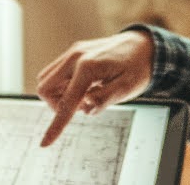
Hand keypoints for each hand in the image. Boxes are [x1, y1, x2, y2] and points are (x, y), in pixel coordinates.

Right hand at [35, 31, 153, 146]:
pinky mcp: (73, 53)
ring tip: (87, 96)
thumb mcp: (127, 88)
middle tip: (84, 106)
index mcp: (88, 67)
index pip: (66, 102)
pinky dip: (63, 86)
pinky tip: (84, 87)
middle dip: (57, 105)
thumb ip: (105, 98)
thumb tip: (86, 106)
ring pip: (46, 80)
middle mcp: (75, 56)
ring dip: (60, 95)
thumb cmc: (137, 68)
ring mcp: (72, 52)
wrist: (143, 45)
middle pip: (45, 88)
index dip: (56, 126)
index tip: (45, 143)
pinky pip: (55, 73)